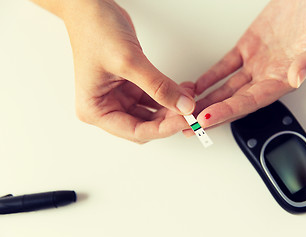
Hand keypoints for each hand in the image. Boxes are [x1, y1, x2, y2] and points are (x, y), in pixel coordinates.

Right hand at [61, 0, 194, 142]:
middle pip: (145, 126)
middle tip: (191, 111)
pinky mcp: (129, 86)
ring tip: (190, 98)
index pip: (135, 131)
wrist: (90, 6)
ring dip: (172, 108)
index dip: (163, 129)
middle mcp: (105, 107)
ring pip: (151, 114)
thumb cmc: (95, 30)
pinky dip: (168, 95)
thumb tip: (184, 106)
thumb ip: (159, 87)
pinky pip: (153, 98)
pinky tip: (183, 90)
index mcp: (95, 110)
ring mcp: (118, 97)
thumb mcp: (129, 61)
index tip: (185, 121)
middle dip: (169, 119)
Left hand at [192, 0, 305, 129]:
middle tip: (188, 125)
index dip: (228, 112)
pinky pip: (225, 66)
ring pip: (226, 87)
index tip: (207, 120)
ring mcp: (256, 62)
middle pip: (234, 101)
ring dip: (207, 100)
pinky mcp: (248, 47)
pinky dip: (210, 77)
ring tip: (187, 111)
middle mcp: (268, 75)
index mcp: (284, 79)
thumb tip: (298, 77)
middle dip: (210, 115)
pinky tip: (198, 87)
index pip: (250, 101)